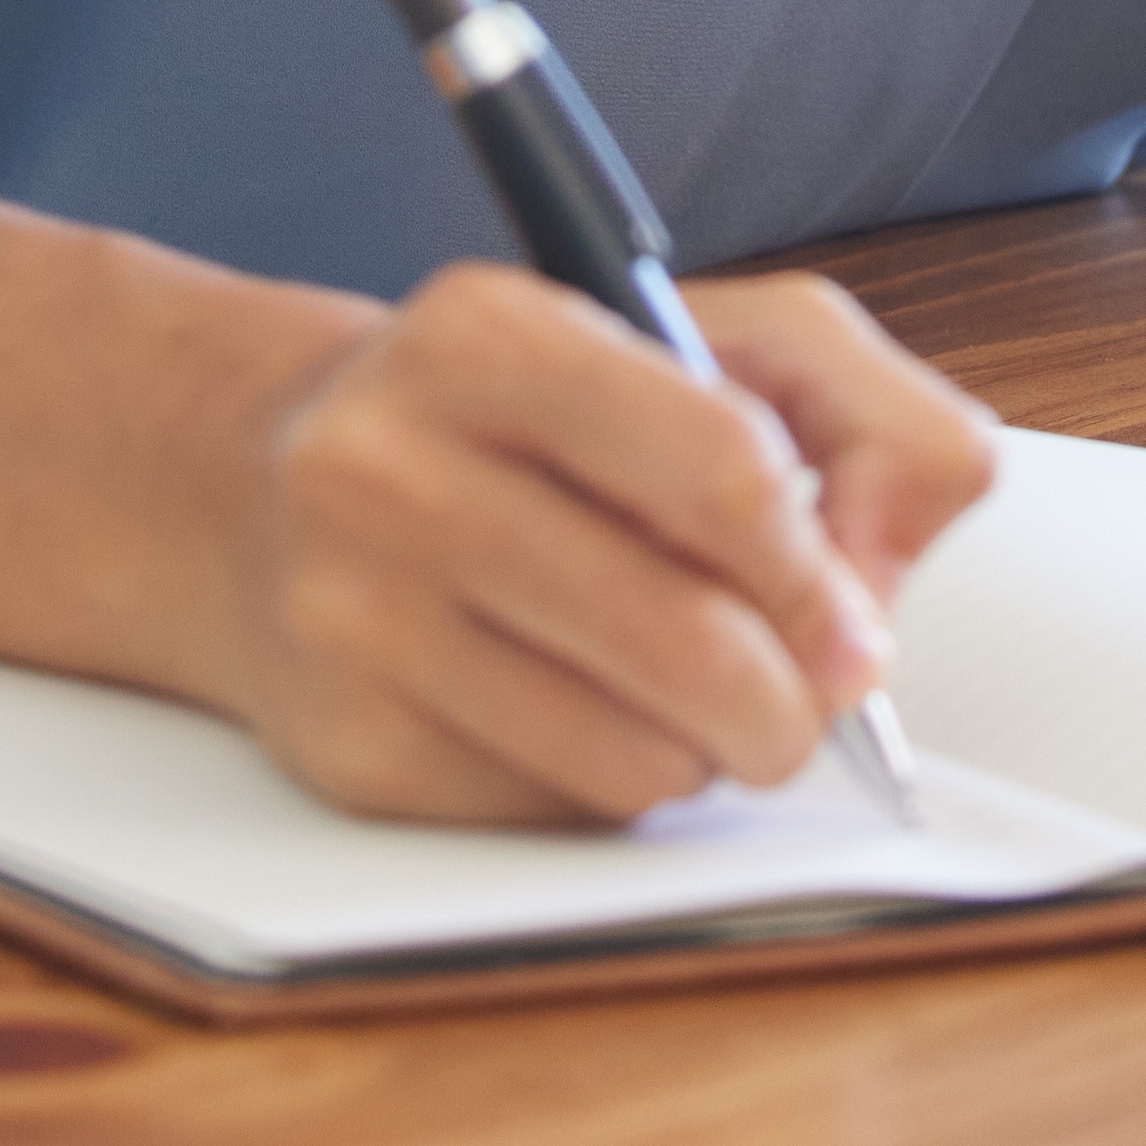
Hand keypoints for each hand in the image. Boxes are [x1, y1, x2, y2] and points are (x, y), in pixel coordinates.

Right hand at [199, 264, 999, 825]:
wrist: (265, 488)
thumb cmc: (535, 416)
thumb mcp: (708, 339)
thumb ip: (860, 410)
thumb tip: (880, 574)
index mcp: (490, 335)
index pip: (717, 464)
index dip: (817, 569)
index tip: (857, 626)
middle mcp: (391, 466)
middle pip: (681, 635)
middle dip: (792, 697)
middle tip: (814, 702)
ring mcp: (351, 613)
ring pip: (629, 752)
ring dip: (709, 750)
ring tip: (695, 694)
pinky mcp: (346, 746)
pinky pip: (555, 811)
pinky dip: (617, 784)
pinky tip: (589, 712)